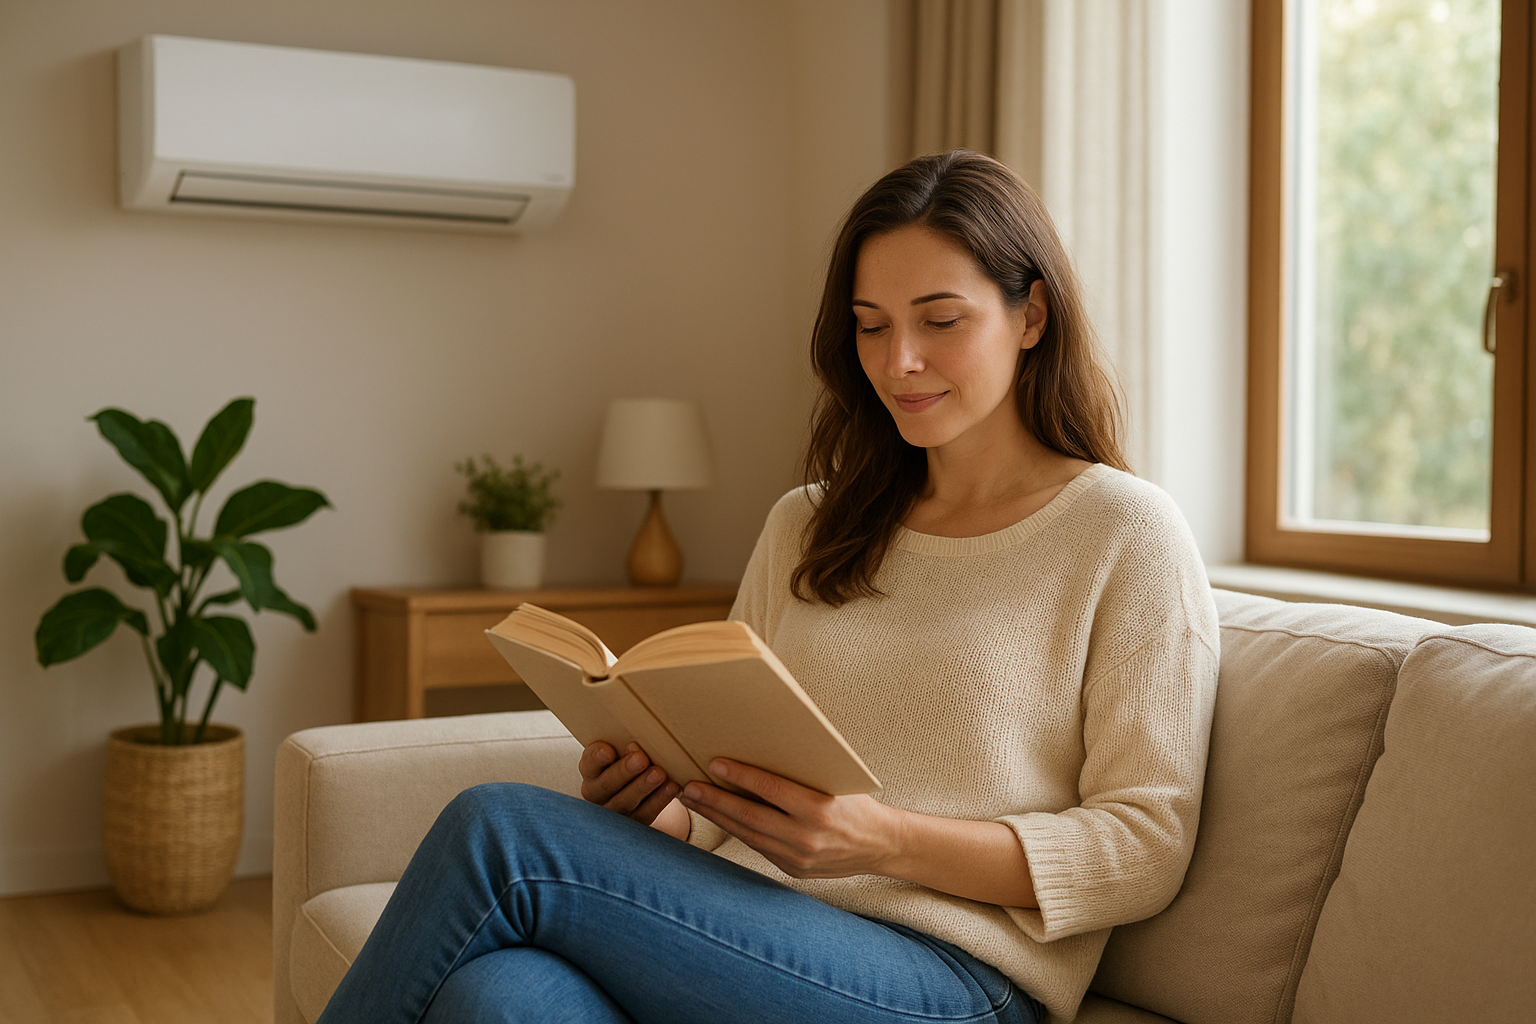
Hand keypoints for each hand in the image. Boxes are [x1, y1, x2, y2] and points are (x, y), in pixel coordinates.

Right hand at [578, 741, 680, 826]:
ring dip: (643, 787)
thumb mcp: (622, 747)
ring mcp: (614, 811)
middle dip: (624, 772)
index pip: (589, 763)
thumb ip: (624, 741)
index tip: (608, 750)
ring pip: (625, 802)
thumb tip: (641, 730)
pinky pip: (646, 813)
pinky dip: (660, 800)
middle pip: (606, 785)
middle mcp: (597, 793)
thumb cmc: (629, 757)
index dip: (597, 758)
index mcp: (591, 770)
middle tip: (641, 759)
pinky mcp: (635, 822)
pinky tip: (672, 787)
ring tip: (659, 773)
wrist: (639, 783)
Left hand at [678, 758, 899, 878]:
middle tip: (688, 786)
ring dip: (717, 817)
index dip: (741, 776)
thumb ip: (802, 773)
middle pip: (750, 816)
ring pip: (748, 835)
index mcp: (820, 809)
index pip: (771, 789)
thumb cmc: (856, 803)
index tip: (715, 763)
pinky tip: (719, 817)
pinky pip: (759, 847)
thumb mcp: (836, 782)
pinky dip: (737, 831)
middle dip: (715, 800)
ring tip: (693, 801)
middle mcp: (807, 837)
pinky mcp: (793, 869)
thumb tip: (763, 747)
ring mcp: (798, 857)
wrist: (880, 845)